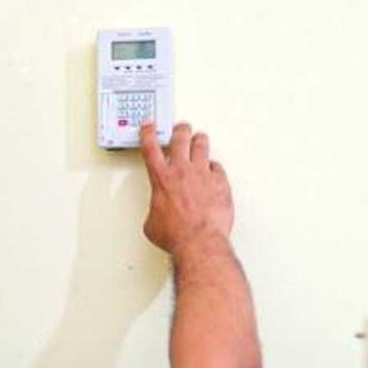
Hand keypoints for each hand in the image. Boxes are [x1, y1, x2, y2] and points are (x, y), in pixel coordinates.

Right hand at [138, 122, 232, 254]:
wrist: (198, 240)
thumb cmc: (176, 234)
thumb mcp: (152, 224)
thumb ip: (154, 211)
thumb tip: (157, 216)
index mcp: (161, 179)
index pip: (151, 148)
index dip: (148, 134)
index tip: (148, 126)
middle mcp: (181, 171)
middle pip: (180, 139)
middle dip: (179, 130)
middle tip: (180, 128)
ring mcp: (202, 174)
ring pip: (201, 146)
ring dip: (199, 140)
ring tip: (199, 137)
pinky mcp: (220, 182)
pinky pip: (217, 167)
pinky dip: (214, 166)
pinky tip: (213, 168)